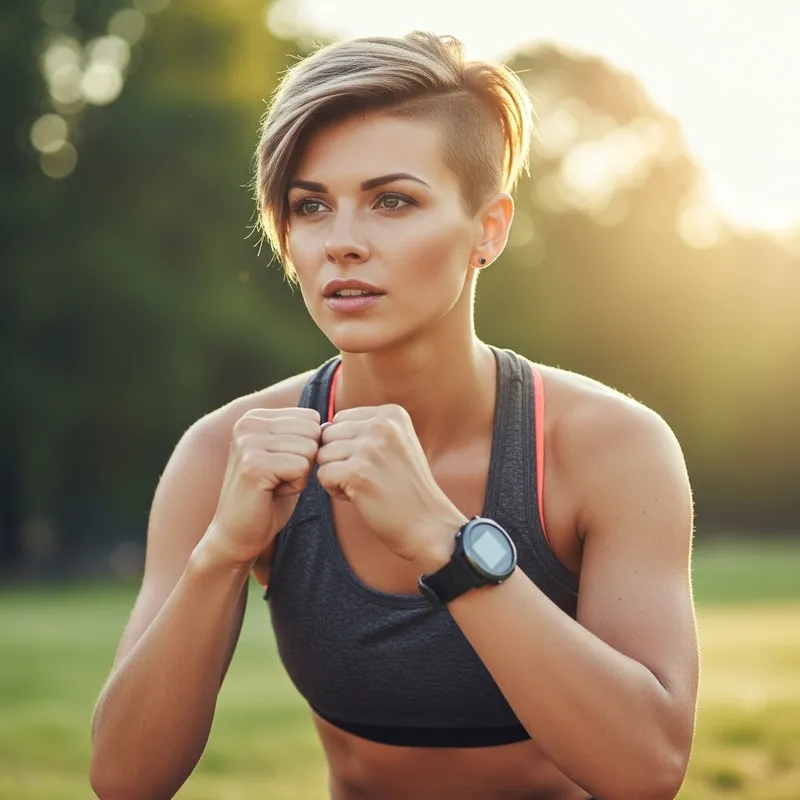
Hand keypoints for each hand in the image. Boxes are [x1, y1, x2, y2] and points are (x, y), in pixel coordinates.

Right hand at [204, 407, 320, 566]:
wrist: (238, 533)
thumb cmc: (268, 495)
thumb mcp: (287, 455)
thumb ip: (304, 435)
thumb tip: (331, 426)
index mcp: (255, 416)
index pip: (310, 417)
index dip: (307, 447)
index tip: (282, 465)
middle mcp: (248, 423)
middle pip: (312, 431)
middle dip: (306, 460)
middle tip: (279, 478)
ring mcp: (248, 442)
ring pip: (310, 449)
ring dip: (300, 474)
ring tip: (275, 485)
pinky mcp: (253, 465)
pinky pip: (302, 467)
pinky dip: (296, 485)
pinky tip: (273, 493)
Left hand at [316, 405, 467, 567]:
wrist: (428, 524)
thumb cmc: (407, 487)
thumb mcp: (396, 443)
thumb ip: (364, 430)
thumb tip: (322, 427)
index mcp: (392, 413)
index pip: (341, 419)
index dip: (348, 444)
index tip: (374, 462)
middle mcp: (381, 424)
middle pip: (329, 435)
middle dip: (339, 458)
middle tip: (367, 476)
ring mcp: (369, 448)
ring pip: (323, 455)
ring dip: (336, 475)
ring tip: (364, 486)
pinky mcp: (357, 473)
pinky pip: (323, 475)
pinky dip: (335, 490)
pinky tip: (358, 496)